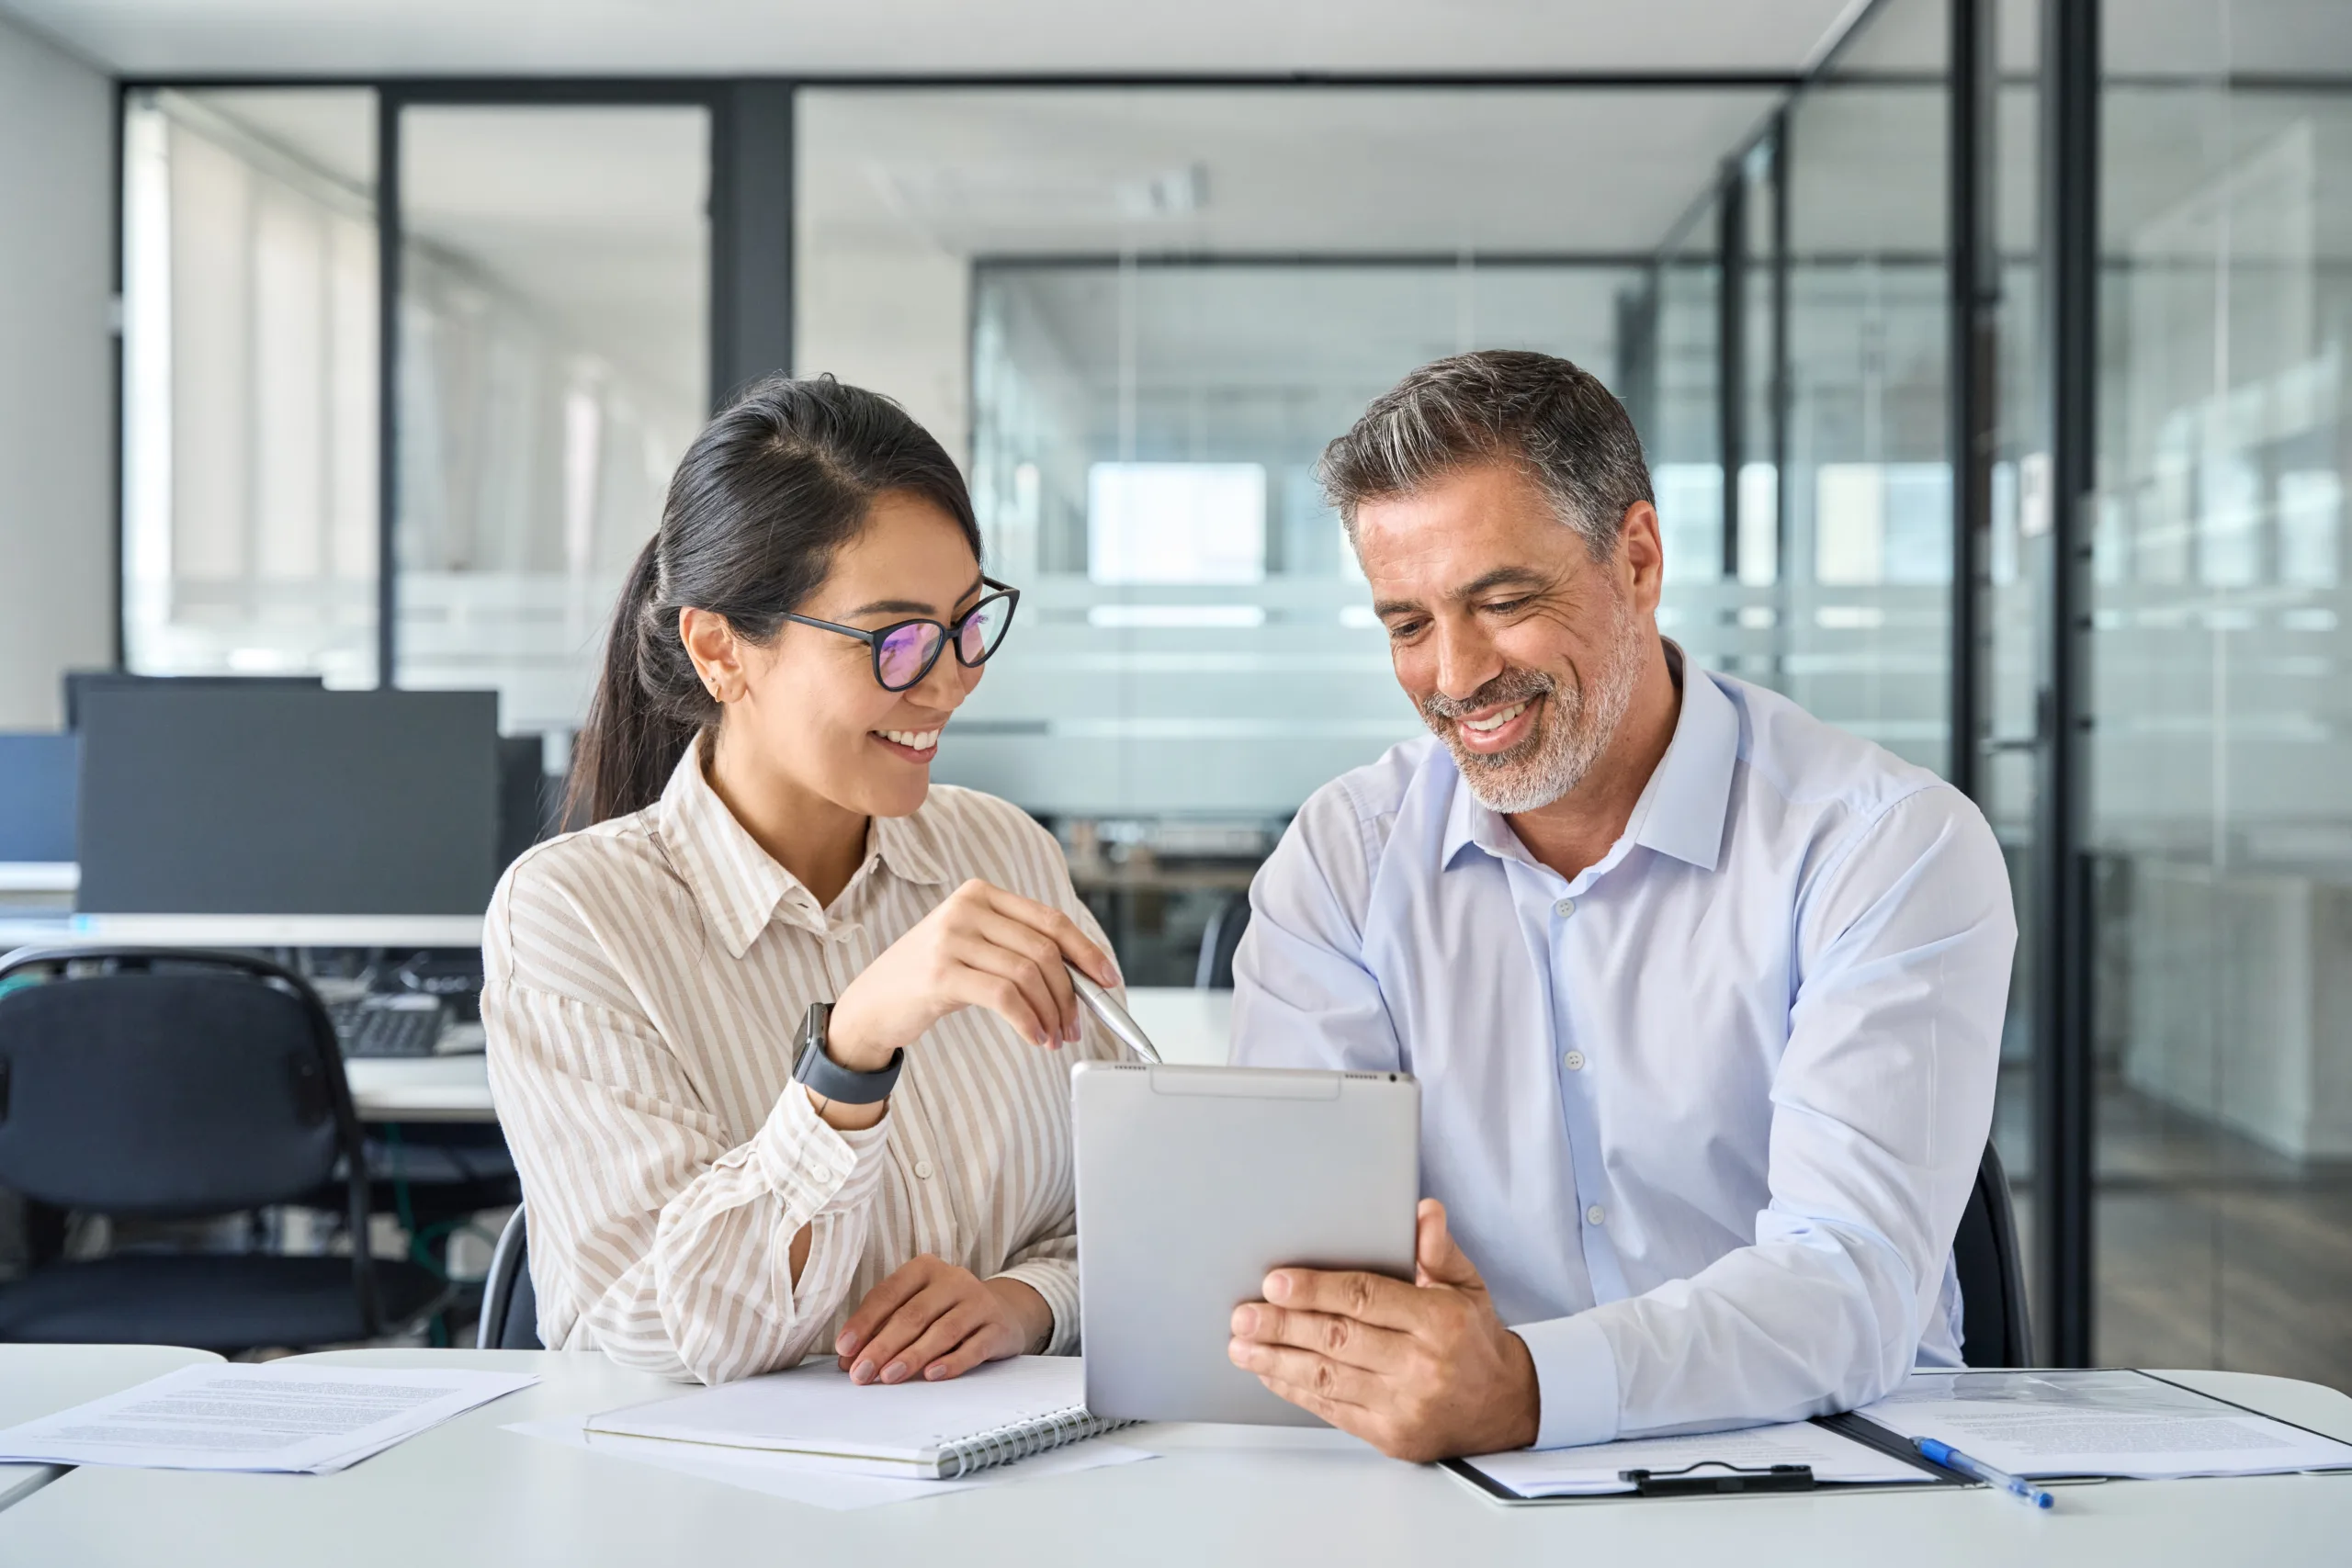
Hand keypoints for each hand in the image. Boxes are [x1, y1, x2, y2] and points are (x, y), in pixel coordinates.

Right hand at [826, 880, 1119, 1069]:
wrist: (872, 1003)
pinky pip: (1005, 998)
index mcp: (980, 894)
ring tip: (1054, 1036)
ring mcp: (951, 938)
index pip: (1050, 919)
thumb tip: (1082, 975)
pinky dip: (1029, 1021)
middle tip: (1075, 1025)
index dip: (1086, 950)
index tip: (1108, 979)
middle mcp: (966, 908)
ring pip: (1028, 975)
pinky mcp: (940, 974)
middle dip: (1070, 993)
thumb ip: (1018, 948)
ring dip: (1051, 1013)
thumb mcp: (974, 948)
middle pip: (1044, 950)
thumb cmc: (930, 977)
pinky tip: (1035, 1037)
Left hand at [834, 1255, 1051, 1384]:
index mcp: (924, 1268)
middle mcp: (953, 1279)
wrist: (1002, 1312)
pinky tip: (932, 1375)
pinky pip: (974, 1347)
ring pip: (943, 1331)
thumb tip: (848, 1360)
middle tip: (861, 1373)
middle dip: (883, 1346)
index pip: (888, 1293)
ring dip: (913, 1356)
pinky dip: (952, 1362)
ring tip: (889, 1377)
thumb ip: (881, 1329)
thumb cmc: (945, 1312)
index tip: (844, 1349)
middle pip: (913, 1314)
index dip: (864, 1322)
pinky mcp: (997, 1328)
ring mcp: (978, 1302)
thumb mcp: (914, 1309)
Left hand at [1227, 1199, 1539, 1462]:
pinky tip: (1270, 1372)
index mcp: (1440, 1320)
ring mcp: (1405, 1405)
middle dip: (1283, 1326)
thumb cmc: (1474, 1338)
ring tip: (1241, 1345)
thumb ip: (1438, 1250)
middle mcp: (1422, 1364)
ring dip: (1277, 1360)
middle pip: (1339, 1339)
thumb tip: (1424, 1211)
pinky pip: (1333, 1409)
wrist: (1505, 1407)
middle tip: (1243, 1314)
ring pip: (1328, 1377)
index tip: (1275, 1282)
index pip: (1366, 1298)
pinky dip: (1296, 1390)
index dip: (1316, 1289)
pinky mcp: (1391, 1435)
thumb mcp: (1467, 1285)